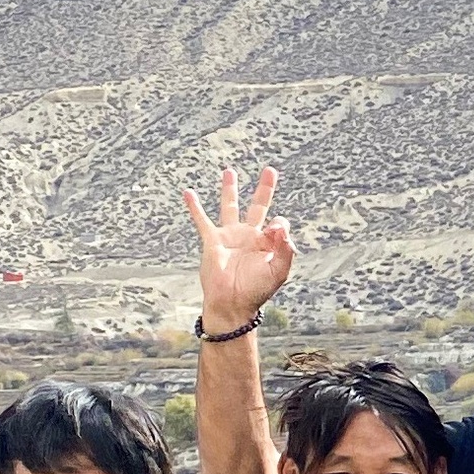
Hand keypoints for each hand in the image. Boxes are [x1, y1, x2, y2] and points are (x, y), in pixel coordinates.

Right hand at [184, 164, 294, 332]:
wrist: (232, 303)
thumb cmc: (256, 290)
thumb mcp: (279, 270)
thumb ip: (285, 248)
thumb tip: (280, 222)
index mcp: (268, 243)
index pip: (278, 222)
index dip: (278, 225)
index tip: (274, 232)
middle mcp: (250, 236)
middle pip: (258, 206)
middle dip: (264, 188)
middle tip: (270, 170)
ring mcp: (230, 236)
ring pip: (230, 207)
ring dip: (229, 189)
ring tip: (230, 171)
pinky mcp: (212, 240)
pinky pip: (202, 220)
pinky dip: (194, 207)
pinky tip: (188, 192)